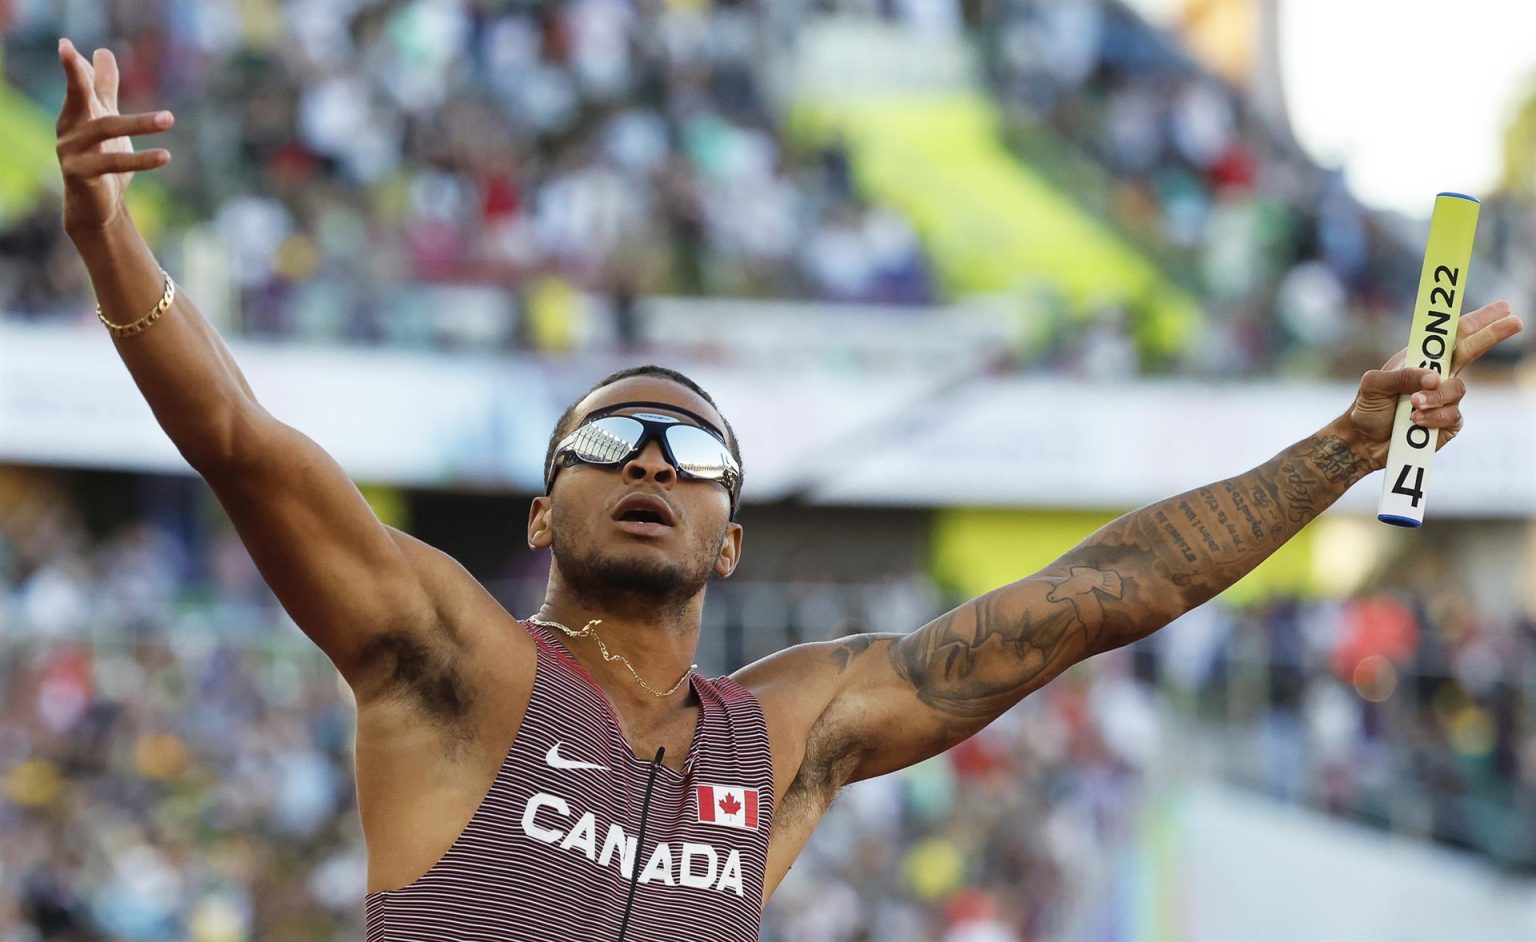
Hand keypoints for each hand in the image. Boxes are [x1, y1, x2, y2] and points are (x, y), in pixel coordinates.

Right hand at [54, 38, 174, 234]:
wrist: (96, 205)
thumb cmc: (101, 156)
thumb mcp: (105, 119)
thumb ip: (103, 88)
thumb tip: (103, 50)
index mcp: (76, 112)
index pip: (79, 84)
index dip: (74, 66)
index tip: (66, 44)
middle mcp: (68, 128)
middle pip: (77, 96)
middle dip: (77, 75)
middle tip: (70, 52)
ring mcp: (70, 150)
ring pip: (106, 128)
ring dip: (140, 123)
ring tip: (169, 119)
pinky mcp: (80, 173)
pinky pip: (113, 163)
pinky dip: (141, 160)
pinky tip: (165, 155)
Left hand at [1344, 300, 1523, 464]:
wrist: (1364, 441)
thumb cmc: (1368, 408)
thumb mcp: (1373, 385)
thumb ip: (1401, 376)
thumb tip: (1434, 377)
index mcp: (1422, 359)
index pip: (1452, 335)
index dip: (1478, 320)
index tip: (1503, 307)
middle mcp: (1439, 375)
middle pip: (1473, 350)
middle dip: (1494, 334)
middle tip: (1517, 320)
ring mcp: (1446, 399)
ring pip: (1457, 389)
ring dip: (1436, 396)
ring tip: (1412, 405)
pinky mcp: (1448, 422)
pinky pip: (1452, 415)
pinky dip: (1433, 417)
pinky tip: (1414, 421)